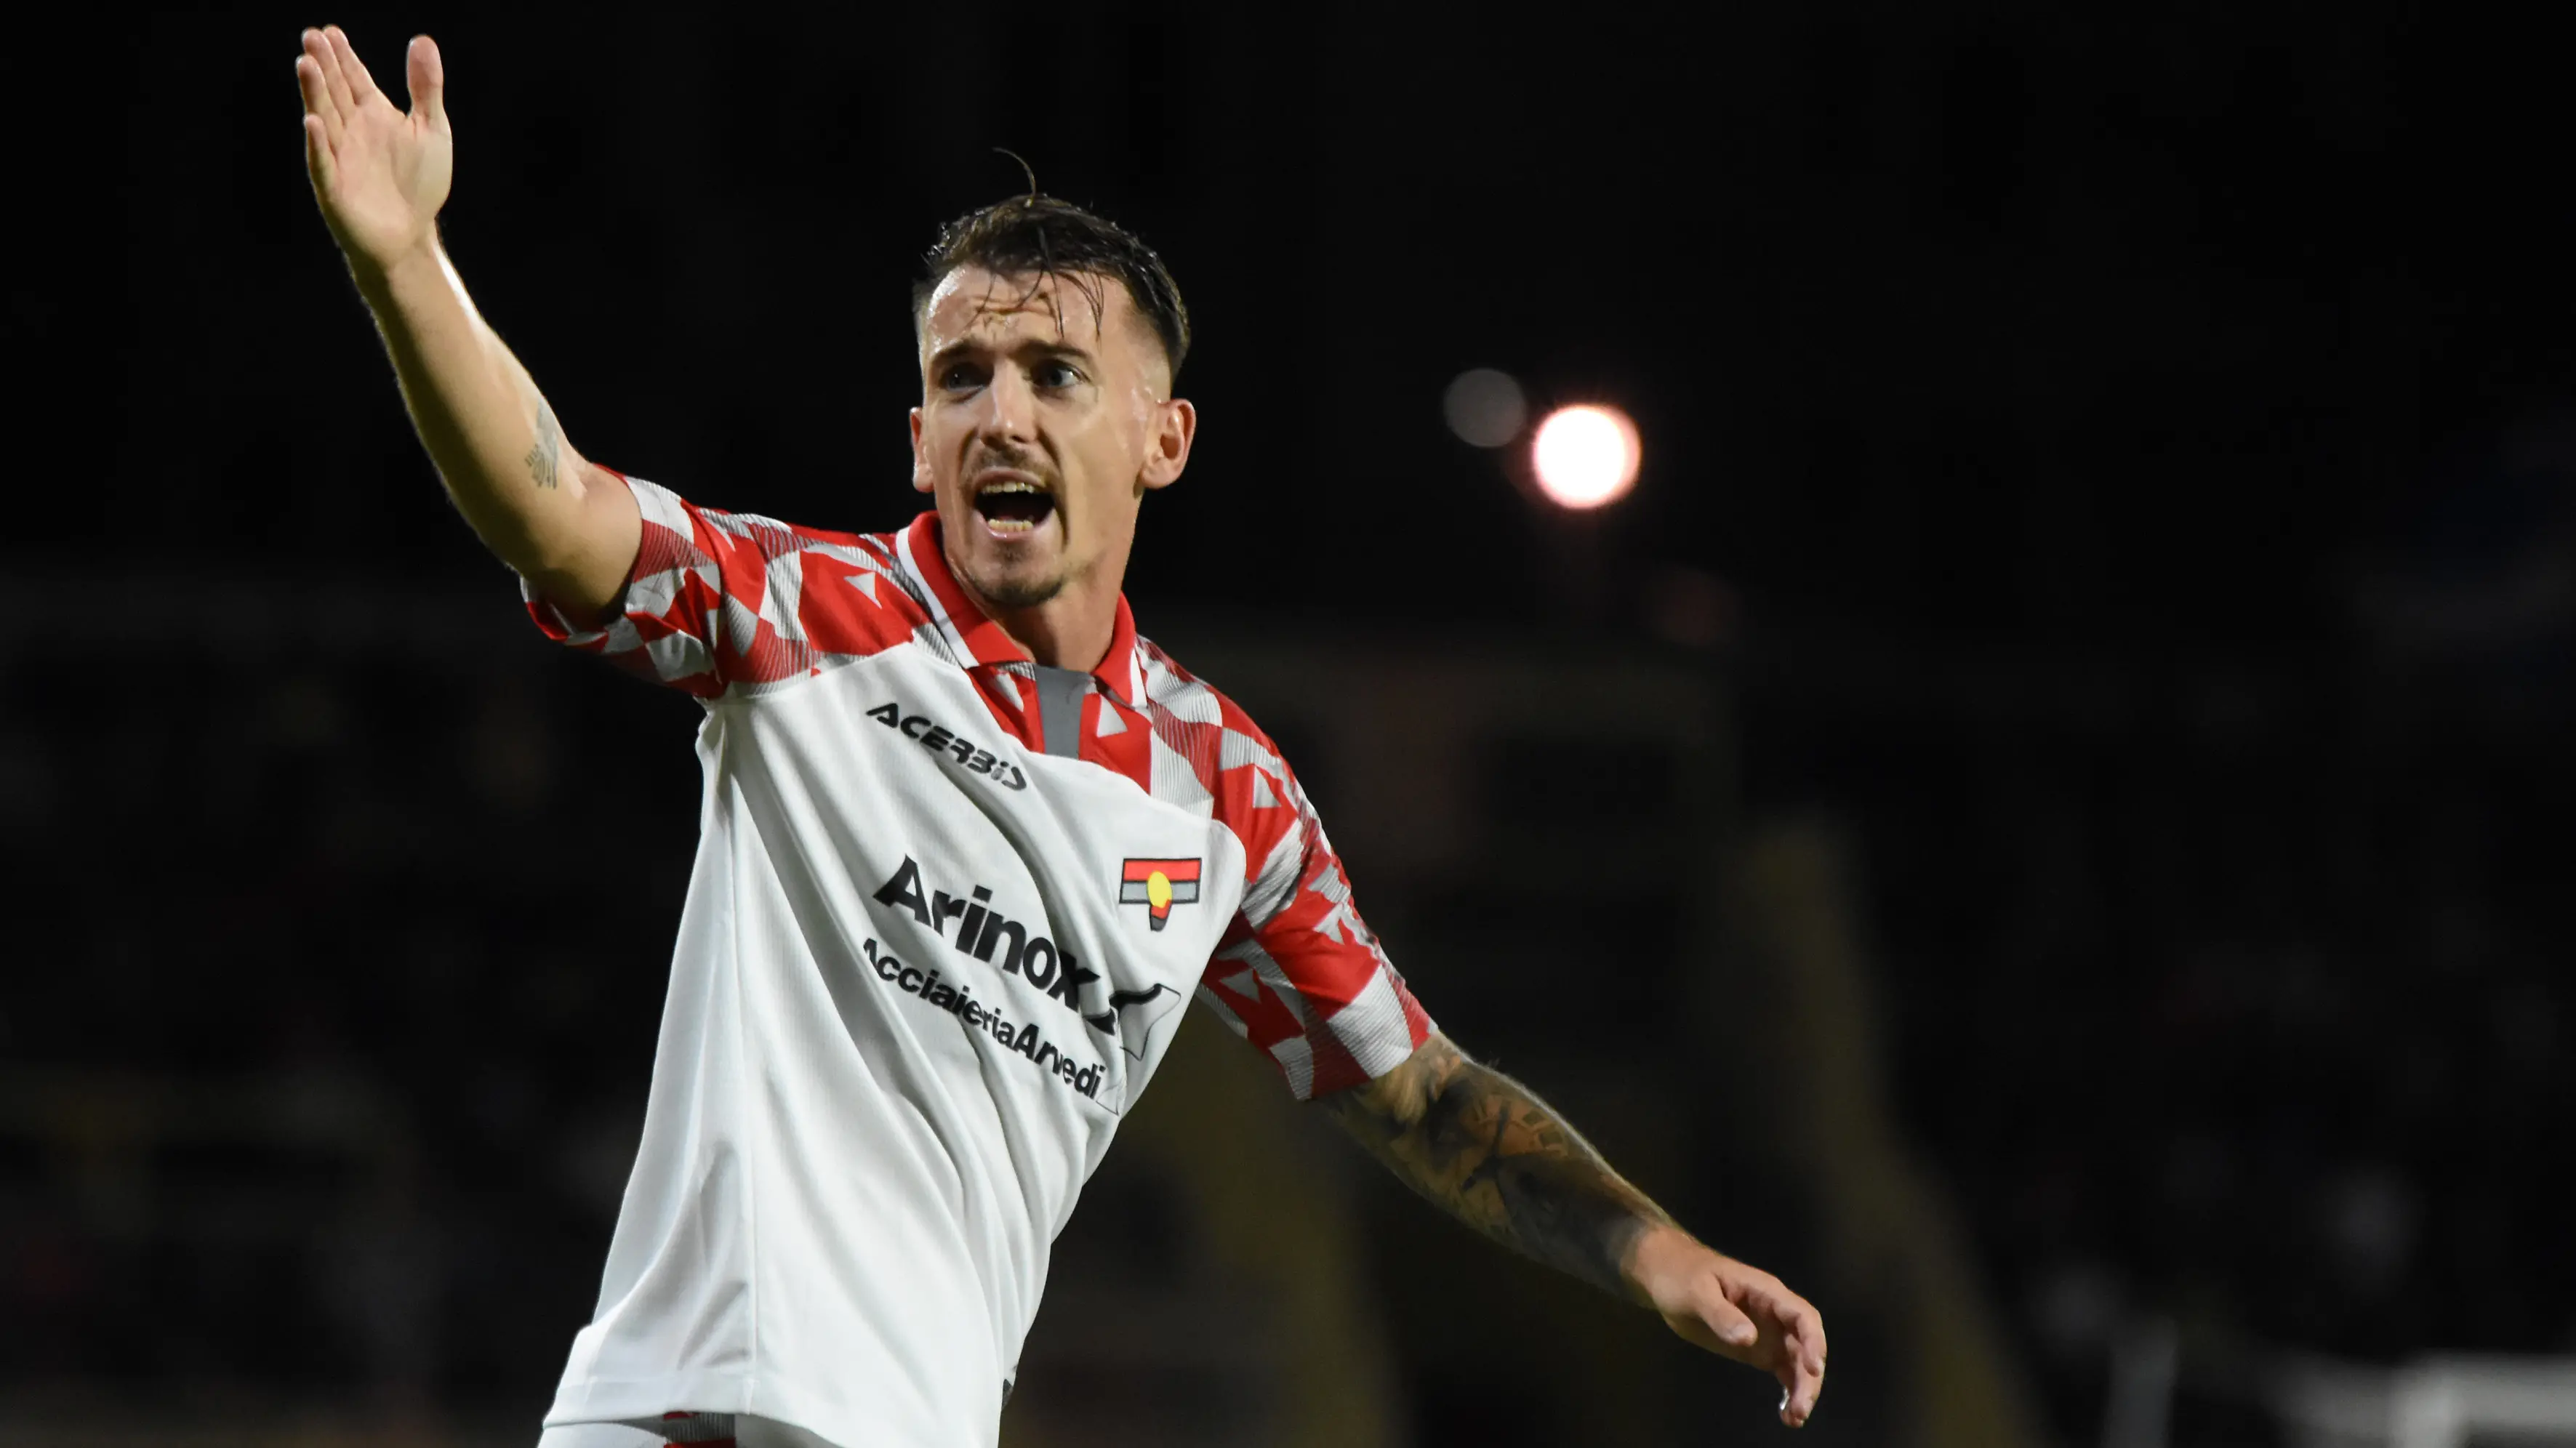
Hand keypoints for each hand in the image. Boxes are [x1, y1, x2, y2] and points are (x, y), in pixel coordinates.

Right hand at [296, 25, 451, 277]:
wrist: (410, 235)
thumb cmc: (420, 184)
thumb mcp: (432, 129)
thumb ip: (426, 87)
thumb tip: (422, 40)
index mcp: (373, 114)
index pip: (354, 78)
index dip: (343, 55)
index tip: (331, 30)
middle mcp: (351, 130)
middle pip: (335, 91)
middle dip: (324, 65)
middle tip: (311, 36)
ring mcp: (340, 156)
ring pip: (325, 119)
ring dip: (315, 93)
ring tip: (306, 64)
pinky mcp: (333, 187)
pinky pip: (324, 162)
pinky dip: (319, 143)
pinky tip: (312, 122)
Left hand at [1626, 1225, 1827, 1427]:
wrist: (1667, 1277)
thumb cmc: (1683, 1277)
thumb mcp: (1697, 1292)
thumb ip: (1722, 1314)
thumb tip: (1749, 1339)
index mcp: (1766, 1292)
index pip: (1802, 1315)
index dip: (1814, 1341)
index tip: (1813, 1369)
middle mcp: (1775, 1314)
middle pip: (1805, 1344)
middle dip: (1809, 1376)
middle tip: (1801, 1408)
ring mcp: (1769, 1332)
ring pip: (1797, 1361)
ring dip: (1802, 1388)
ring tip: (1794, 1418)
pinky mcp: (1758, 1349)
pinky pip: (1783, 1370)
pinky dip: (1789, 1390)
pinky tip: (1787, 1415)